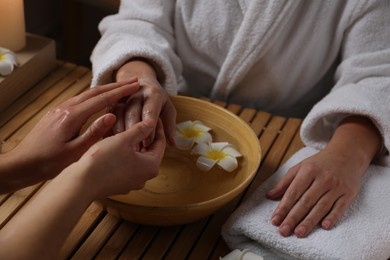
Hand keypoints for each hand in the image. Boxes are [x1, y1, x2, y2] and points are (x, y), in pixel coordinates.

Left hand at [11, 79, 139, 179]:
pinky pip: (80, 100)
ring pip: (88, 94)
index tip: (136, 85)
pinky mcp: (57, 113)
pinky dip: (95, 96)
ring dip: (106, 90)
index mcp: (73, 116)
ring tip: (122, 88)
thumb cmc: (48, 162)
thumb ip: (95, 133)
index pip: (103, 99)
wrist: (21, 164)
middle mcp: (66, 108)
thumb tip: (112, 114)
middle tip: (134, 81)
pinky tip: (101, 100)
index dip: (121, 91)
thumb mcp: (75, 152)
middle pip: (96, 91)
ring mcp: (60, 109)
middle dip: (116, 86)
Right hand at [79, 119, 165, 197]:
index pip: (160, 142)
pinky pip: (126, 166)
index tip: (153, 115)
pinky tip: (115, 145)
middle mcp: (144, 178)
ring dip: (133, 145)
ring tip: (126, 130)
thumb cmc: (103, 160)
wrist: (80, 184)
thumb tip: (152, 122)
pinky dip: (124, 155)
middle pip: (149, 151)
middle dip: (144, 136)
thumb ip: (140, 129)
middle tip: (139, 120)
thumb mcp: (124, 139)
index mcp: (151, 166)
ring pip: (136, 158)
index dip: (157, 126)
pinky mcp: (119, 185)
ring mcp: (131, 183)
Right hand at [114, 59, 175, 146]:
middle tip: (136, 150)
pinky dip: (112, 130)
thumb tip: (173, 144)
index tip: (148, 144)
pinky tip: (114, 142)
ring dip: (122, 133)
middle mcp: (136, 93)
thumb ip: (169, 125)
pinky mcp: (113, 102)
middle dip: (134, 133)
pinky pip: (110, 116)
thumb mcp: (168, 109)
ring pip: (119, 115)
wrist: (141, 80)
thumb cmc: (157, 99)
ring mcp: (123, 97)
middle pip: (133, 113)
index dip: (148, 128)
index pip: (150, 112)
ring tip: (125, 149)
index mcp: (153, 94)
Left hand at [267, 148, 360, 237]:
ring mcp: (337, 186)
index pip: (293, 192)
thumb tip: (269, 196)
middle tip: (283, 231)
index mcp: (308, 171)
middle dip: (293, 218)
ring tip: (298, 233)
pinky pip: (340, 208)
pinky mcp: (349, 193)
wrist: (348, 154)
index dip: (283, 207)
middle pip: (306, 202)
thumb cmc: (320, 163)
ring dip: (309, 221)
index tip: (275, 220)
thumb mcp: (301, 167)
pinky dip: (332, 217)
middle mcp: (323, 179)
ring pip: (321, 207)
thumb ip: (285, 182)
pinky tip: (324, 226)